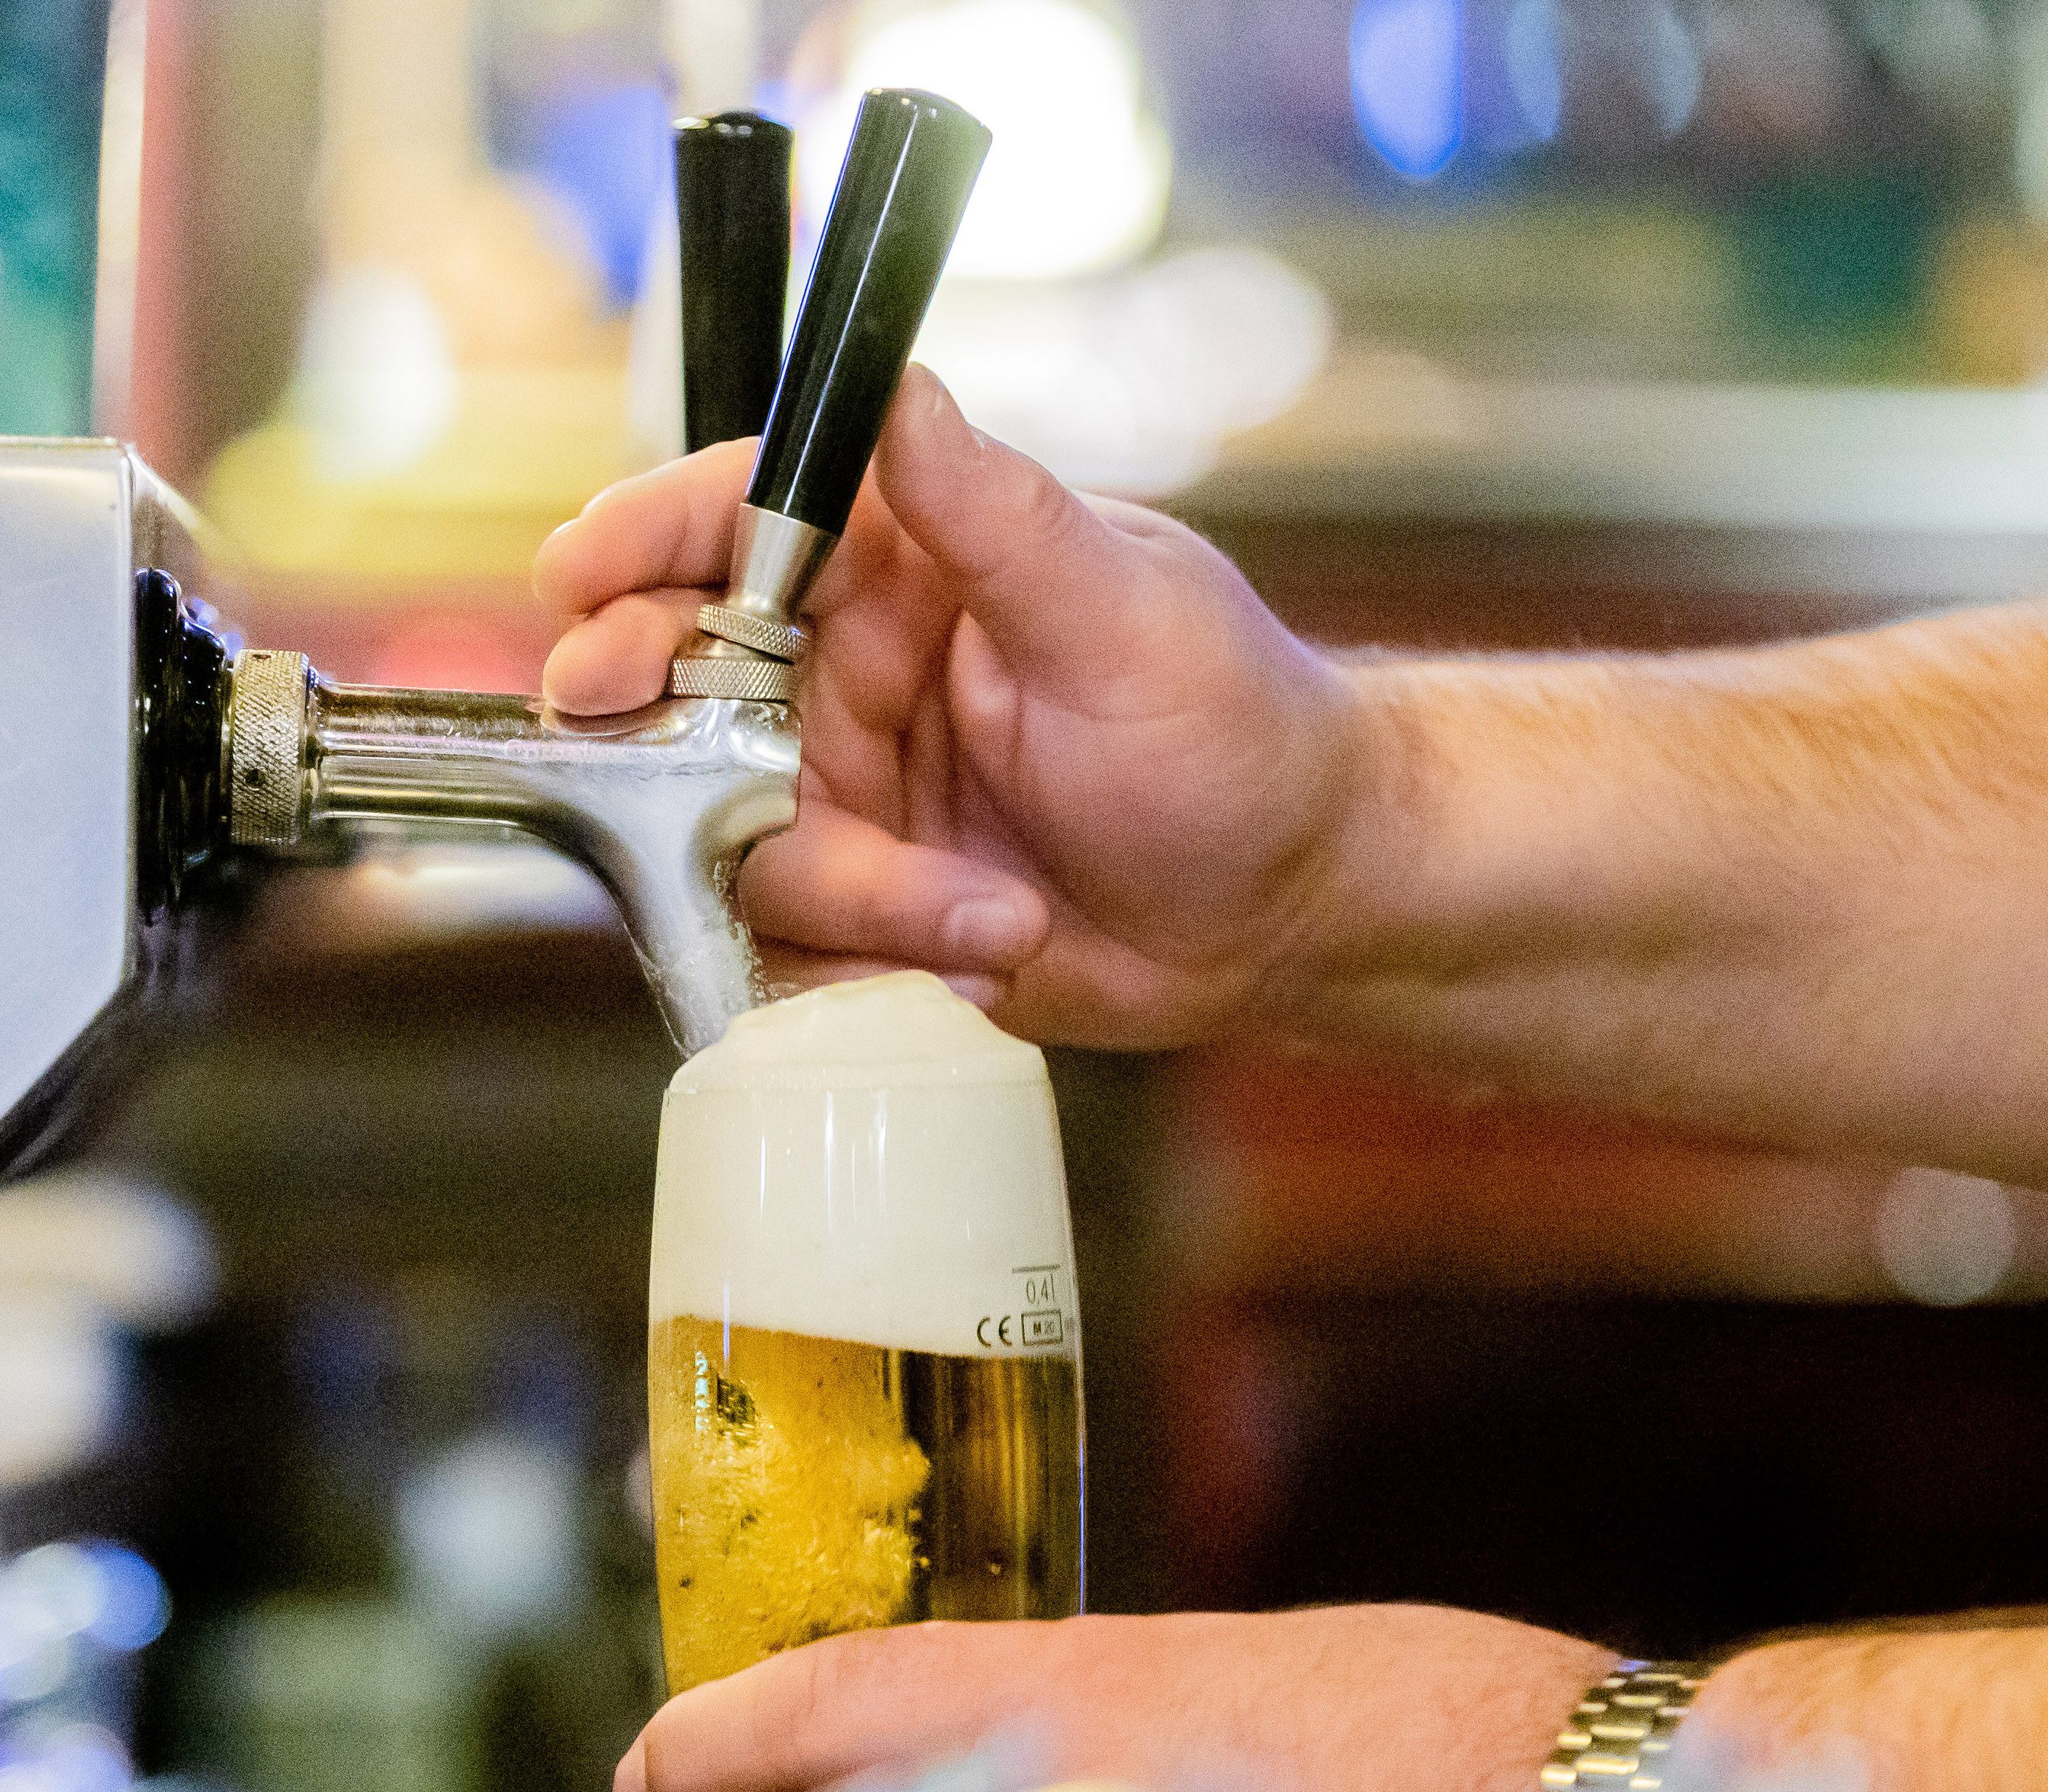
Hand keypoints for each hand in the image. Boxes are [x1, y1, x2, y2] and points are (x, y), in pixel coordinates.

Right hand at [534, 369, 1361, 1047]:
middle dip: (667, 736)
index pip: (748, 520)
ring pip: (742, 843)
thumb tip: (898, 386)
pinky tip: (976, 965)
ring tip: (995, 921)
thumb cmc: (1239, 736)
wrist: (1286, 909)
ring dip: (857, 898)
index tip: (582, 573)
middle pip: (692, 688)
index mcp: (915, 565)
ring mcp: (856, 797)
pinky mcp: (871, 907)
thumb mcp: (1128, 615)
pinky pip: (795, 945)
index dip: (649, 539)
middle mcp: (860, 675)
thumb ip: (999, 514)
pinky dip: (865, 970)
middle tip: (679, 771)